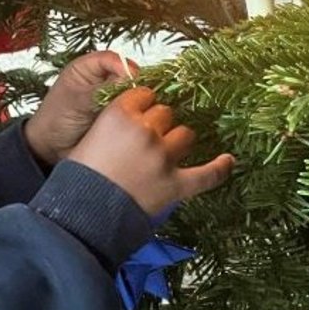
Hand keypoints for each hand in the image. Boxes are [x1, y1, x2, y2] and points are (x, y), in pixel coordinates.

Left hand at [24, 51, 137, 166]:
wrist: (51, 147)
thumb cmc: (54, 119)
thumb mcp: (76, 102)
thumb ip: (101, 91)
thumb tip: (129, 81)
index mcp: (86, 68)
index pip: (111, 59)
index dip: (124, 67)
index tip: (134, 79)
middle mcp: (100, 79)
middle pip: (126, 73)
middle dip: (134, 84)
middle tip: (143, 97)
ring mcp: (109, 96)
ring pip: (131, 92)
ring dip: (137, 100)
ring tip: (142, 109)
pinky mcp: (115, 113)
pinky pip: (130, 110)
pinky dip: (136, 113)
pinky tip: (138, 120)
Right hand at [67, 87, 234, 215]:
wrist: (82, 215)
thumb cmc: (80, 175)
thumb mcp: (91, 135)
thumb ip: (115, 121)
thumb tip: (135, 116)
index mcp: (120, 114)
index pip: (144, 94)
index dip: (141, 105)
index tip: (137, 115)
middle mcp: (145, 131)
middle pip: (165, 113)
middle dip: (157, 124)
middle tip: (143, 141)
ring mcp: (163, 157)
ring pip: (185, 134)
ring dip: (177, 141)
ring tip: (165, 153)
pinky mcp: (176, 184)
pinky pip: (207, 174)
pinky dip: (220, 168)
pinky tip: (228, 160)